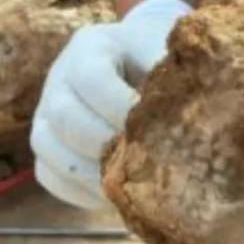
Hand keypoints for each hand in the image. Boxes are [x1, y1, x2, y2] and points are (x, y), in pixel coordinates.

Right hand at [30, 0, 191, 208]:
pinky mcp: (47, 146)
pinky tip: (116, 197)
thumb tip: (197, 115)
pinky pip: (49, 176)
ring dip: (91, 174)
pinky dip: (80, 192)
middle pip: (65, 116)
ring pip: (49, 149)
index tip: (155, 126)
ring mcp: (46, 112)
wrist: (146, 63)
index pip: (91, 77)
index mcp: (91, 46)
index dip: (119, 106)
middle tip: (145, 162)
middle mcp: (60, 78)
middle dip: (106, 145)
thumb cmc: (164, 58)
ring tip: (131, 187)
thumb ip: (177, 74)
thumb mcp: (171, 53)